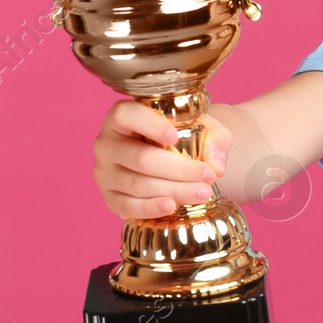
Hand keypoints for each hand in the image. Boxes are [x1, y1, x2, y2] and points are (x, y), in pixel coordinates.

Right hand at [92, 99, 231, 218]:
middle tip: (208, 176)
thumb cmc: (185, 137)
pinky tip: (172, 206)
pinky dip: (150, 208)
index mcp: (121, 117)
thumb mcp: (203, 128)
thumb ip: (215, 139)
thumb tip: (217, 165)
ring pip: (138, 184)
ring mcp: (105, 173)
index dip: (150, 125)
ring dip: (173, 190)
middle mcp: (107, 144)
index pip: (126, 115)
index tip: (175, 136)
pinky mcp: (110, 198)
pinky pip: (127, 205)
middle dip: (178, 169)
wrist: (173, 159)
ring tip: (203, 192)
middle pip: (140, 157)